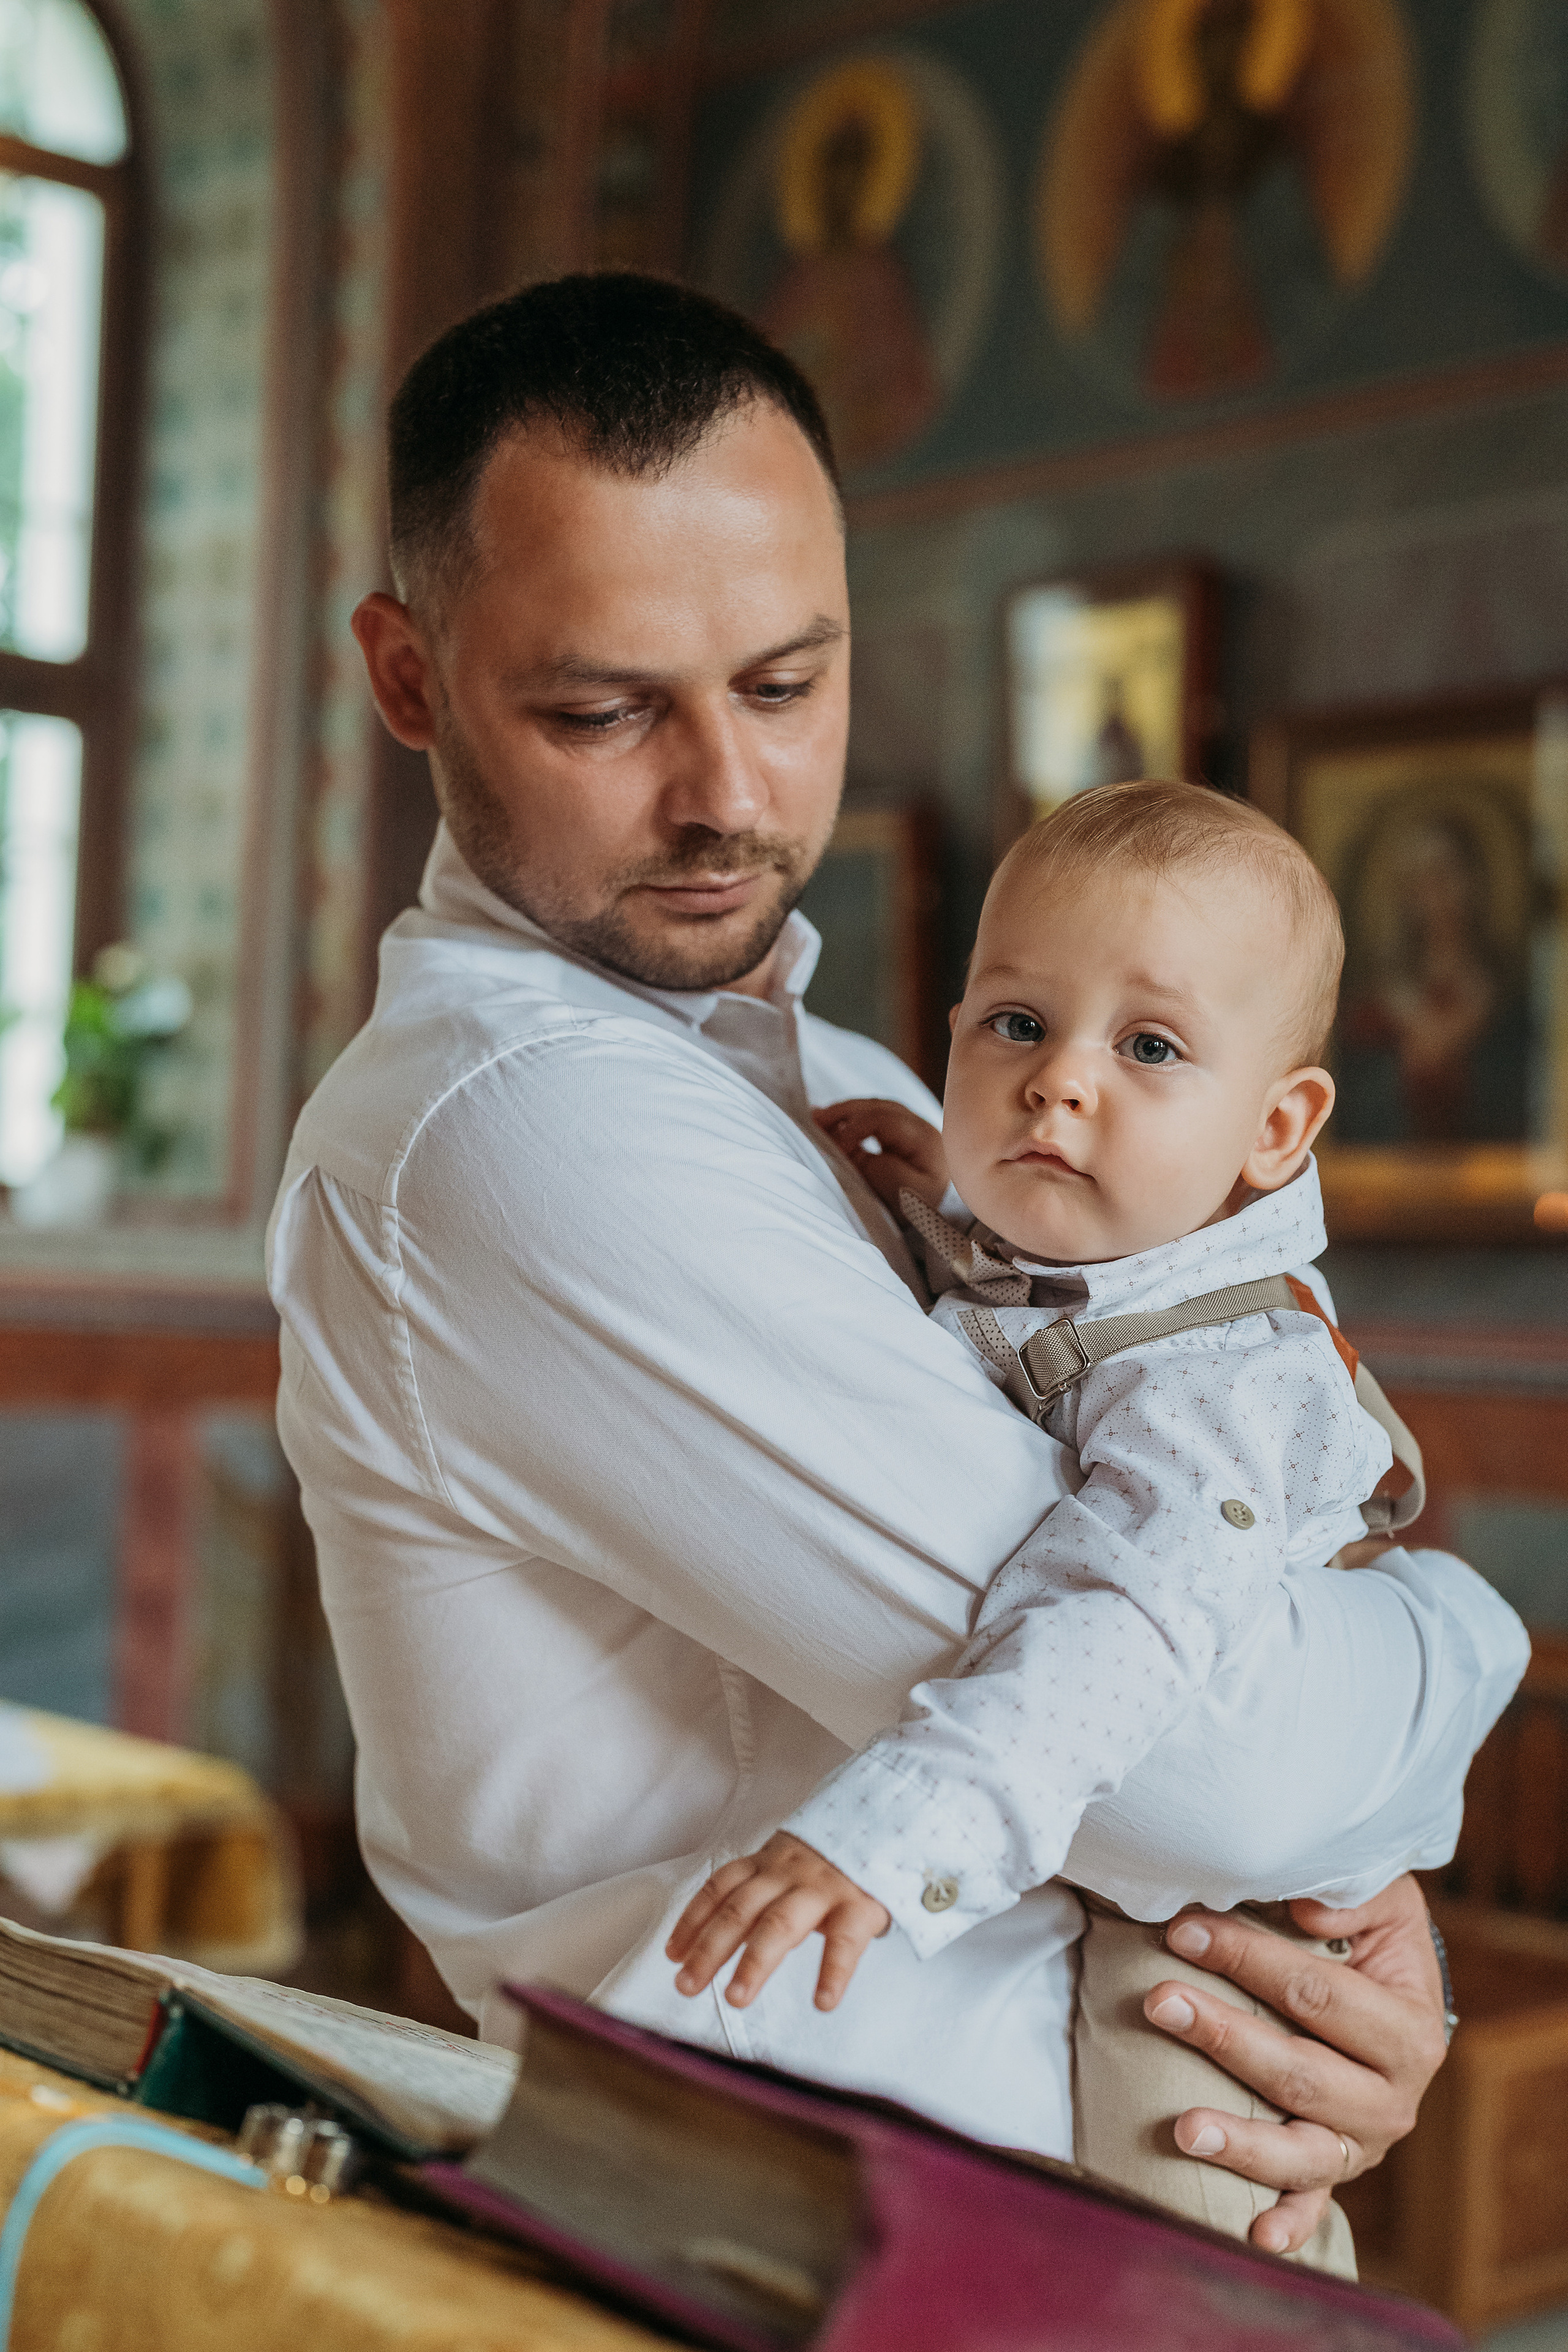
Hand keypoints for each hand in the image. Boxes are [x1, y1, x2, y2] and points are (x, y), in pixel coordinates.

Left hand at [666, 1832, 890, 2011]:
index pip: (720, 1887)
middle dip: (709, 1949)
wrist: (891, 1820)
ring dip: (755, 1962)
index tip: (672, 1953)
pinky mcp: (861, 1904)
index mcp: (769, 1862)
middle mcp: (789, 1872)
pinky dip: (833, 1972)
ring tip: (736, 1998)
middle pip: (740, 1909)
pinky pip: (846, 1941)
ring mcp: (824, 1887)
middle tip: (686, 1985)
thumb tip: (715, 1937)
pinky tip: (823, 2000)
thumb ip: (760, 1891)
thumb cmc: (834, 1857)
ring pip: (781, 1924)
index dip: (692, 1919)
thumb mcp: (789, 1863)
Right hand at [814, 1099, 947, 1211]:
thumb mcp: (900, 1193)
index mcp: (923, 1138)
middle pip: (878, 1107)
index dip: (853, 1128)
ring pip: (876, 1110)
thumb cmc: (924, 1207)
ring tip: (818, 1119)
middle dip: (845, 1111)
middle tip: (815, 1120)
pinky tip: (834, 1124)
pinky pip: (877, 1120)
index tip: (832, 1147)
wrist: (946, 1218)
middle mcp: (920, 1126)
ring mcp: (913, 1129)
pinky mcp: (904, 1138)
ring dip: (847, 1113)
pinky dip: (854, 1120)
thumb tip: (843, 1145)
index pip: (882, 1120)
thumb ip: (873, 1167)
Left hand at [1142, 1875, 1446, 2254]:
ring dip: (1240, 2141)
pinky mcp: (1336, 2172)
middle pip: (1299, 2071)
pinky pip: (1312, 2206)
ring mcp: (1362, 2143)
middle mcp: (1392, 2098)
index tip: (1184, 1930)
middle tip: (1159, 2002)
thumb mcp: (1384, 1901)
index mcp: (1407, 2029)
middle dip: (1224, 2035)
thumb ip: (1357, 1894)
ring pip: (1301, 2152)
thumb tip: (1308, 1911)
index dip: (1248, 1959)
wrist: (1395, 1998)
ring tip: (1182, 2129)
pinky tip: (1254, 2234)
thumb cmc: (1374, 1941)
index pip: (1316, 1994)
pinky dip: (1288, 2225)